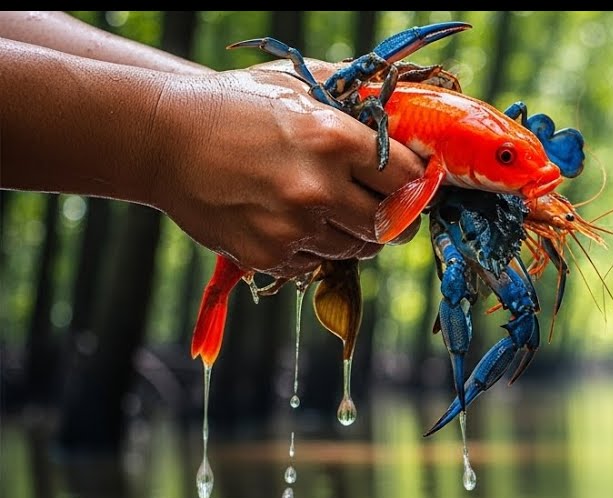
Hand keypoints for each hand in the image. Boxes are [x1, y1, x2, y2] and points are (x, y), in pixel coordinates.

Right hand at [149, 60, 425, 278]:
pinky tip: (295, 222)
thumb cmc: (235, 106)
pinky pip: (317, 263)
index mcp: (332, 138)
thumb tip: (407, 104)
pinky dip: (316, 249)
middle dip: (396, 219)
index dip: (415, 183)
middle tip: (388, 210)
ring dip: (356, 236)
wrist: (161, 139)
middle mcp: (317, 186)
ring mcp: (292, 226)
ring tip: (334, 212)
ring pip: (357, 249)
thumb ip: (353, 94)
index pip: (406, 176)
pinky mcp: (267, 254)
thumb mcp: (296, 84)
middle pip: (391, 224)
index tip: (413, 184)